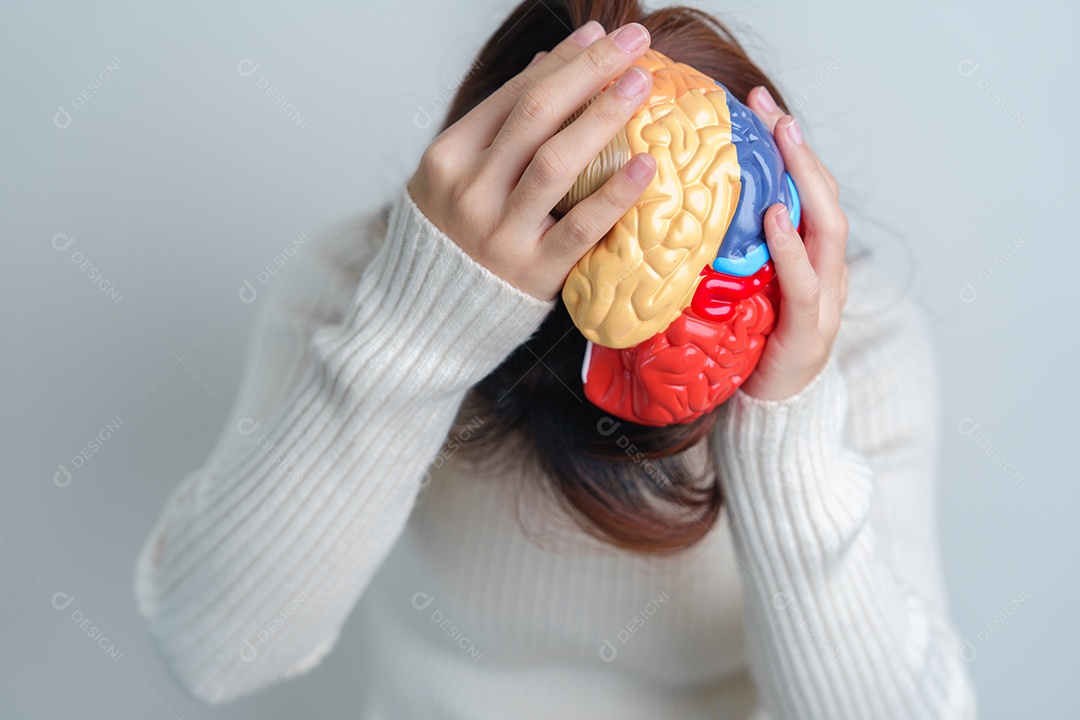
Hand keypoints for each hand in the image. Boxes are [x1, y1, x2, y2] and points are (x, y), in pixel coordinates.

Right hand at [406, 20, 657, 301]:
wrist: (431, 314)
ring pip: (555, 162)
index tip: (600, 35)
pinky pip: (579, 227)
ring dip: (603, 116)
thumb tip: (551, 65)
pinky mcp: (532, 273)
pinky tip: (645, 164)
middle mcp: (469, 191)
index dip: (562, 61)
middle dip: (589, 71)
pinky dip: (614, 194)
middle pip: (536, 116)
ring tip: (641, 84)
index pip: (513, 96)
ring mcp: (499, 233)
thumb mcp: (458, 174)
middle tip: (634, 42)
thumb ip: (500, 124)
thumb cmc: (455, 237)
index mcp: (447, 158)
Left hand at [737, 86, 849, 400]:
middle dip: (801, 151)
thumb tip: (670, 214)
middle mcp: (826, 274)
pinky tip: (776, 218)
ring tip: (784, 143)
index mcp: (809, 262)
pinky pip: (804, 283)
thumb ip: (725, 257)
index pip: (810, 194)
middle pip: (825, 199)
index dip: (792, 150)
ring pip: (827, 231)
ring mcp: (824, 302)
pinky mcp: (809, 333)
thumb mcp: (736, 293)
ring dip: (805, 183)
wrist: (768, 416)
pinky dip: (791, 249)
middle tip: (774, 111)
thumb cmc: (748, 351)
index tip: (763, 107)